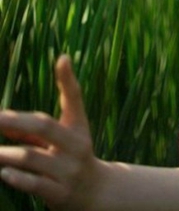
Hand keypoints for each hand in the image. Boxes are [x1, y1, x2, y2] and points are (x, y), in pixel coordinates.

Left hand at [0, 55, 98, 209]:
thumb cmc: (73, 156)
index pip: (74, 99)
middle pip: (44, 126)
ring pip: (33, 157)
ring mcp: (69, 170)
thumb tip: (7, 119)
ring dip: (7, 154)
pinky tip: (4, 173)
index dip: (68, 79)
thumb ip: (37, 126)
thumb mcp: (65, 136)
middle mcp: (77, 145)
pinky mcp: (61, 194)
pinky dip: (18, 178)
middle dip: (15, 121)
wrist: (96, 193)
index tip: (62, 59)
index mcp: (78, 127)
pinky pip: (36, 184)